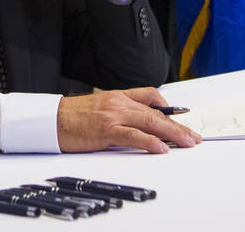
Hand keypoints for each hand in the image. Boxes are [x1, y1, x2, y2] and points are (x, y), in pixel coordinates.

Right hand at [57, 88, 201, 153]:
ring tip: (187, 143)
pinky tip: (161, 149)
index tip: (182, 118)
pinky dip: (149, 142)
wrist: (51, 119)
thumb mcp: (99, 109)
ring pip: (149, 122)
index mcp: (117, 96)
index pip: (150, 96)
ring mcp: (113, 115)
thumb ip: (119, 113)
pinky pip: (133, 135)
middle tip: (193, 137)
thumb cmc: (72, 117)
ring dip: (172, 133)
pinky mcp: (106, 130)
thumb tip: (139, 127)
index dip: (169, 108)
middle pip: (155, 112)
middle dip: (178, 125)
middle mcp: (118, 102)